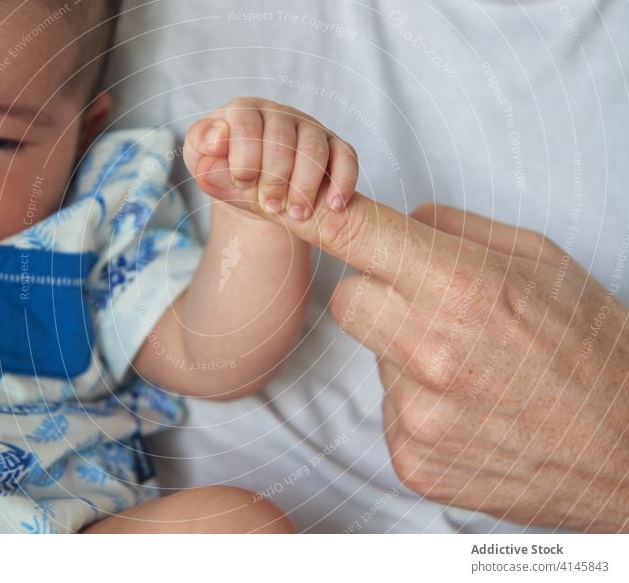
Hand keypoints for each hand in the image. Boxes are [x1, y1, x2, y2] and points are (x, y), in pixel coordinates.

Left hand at [183, 97, 358, 220]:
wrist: (252, 188)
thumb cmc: (224, 170)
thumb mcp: (201, 161)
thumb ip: (200, 149)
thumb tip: (216, 140)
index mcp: (244, 111)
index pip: (246, 122)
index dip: (245, 155)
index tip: (243, 182)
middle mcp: (279, 115)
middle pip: (283, 138)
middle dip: (275, 177)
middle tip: (270, 206)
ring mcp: (309, 129)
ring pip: (315, 148)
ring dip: (305, 185)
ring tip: (296, 214)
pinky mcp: (334, 147)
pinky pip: (346, 157)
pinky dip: (342, 182)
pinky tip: (332, 206)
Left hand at [218, 184, 628, 530]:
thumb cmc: (595, 350)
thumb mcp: (542, 262)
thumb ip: (457, 231)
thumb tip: (398, 219)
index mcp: (463, 286)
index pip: (354, 234)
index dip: (295, 209)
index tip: (250, 190)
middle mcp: (431, 350)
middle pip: (347, 299)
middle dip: (381, 296)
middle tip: (438, 311)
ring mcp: (419, 413)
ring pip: (370, 357)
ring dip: (404, 354)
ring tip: (470, 369)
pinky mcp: (413, 460)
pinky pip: (387, 411)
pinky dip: (417, 406)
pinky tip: (468, 410)